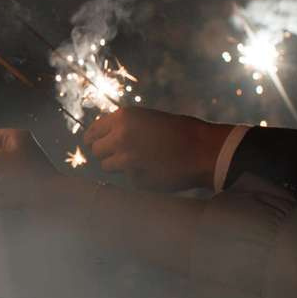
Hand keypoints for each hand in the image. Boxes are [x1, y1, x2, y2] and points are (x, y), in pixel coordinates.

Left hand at [82, 106, 231, 190]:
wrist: (204, 149)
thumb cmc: (179, 132)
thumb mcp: (147, 119)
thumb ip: (123, 127)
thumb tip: (101, 139)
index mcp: (122, 117)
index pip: (92, 132)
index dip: (93, 140)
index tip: (93, 145)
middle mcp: (120, 137)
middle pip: (96, 152)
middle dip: (106, 154)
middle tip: (121, 155)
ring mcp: (127, 159)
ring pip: (108, 167)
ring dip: (120, 167)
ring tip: (142, 161)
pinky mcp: (137, 179)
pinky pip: (128, 180)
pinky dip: (138, 177)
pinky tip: (156, 170)